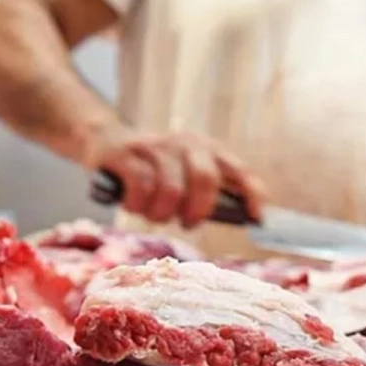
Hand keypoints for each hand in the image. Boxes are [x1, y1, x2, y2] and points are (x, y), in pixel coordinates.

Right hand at [87, 131, 266, 227]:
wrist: (106, 142)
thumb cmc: (154, 172)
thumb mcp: (185, 176)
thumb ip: (211, 193)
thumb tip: (244, 218)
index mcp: (207, 149)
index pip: (238, 170)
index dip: (252, 194)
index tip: (258, 218)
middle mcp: (185, 143)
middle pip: (205, 179)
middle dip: (198, 211)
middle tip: (187, 223)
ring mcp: (155, 146)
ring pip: (171, 190)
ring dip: (162, 214)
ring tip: (155, 215)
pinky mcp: (126, 153)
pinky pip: (141, 187)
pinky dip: (139, 205)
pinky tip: (134, 205)